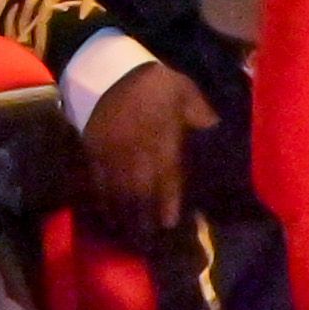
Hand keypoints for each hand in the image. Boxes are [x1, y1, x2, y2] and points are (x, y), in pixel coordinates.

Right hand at [73, 59, 209, 239]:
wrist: (109, 68)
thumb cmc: (154, 82)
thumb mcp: (185, 93)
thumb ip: (201, 117)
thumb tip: (216, 135)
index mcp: (161, 138)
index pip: (166, 177)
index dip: (167, 202)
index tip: (169, 223)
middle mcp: (135, 152)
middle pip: (139, 191)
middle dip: (143, 217)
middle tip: (148, 241)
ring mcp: (111, 154)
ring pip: (116, 192)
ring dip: (123, 215)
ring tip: (128, 237)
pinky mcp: (92, 152)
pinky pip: (95, 182)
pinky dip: (101, 201)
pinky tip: (106, 217)